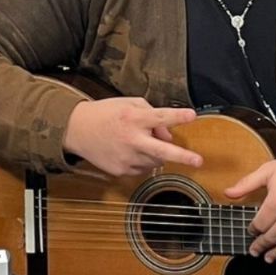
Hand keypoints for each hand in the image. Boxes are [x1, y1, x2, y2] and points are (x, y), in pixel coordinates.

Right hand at [61, 97, 201, 176]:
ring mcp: (126, 157)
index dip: (178, 116)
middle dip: (182, 156)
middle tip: (198, 161)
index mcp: (134, 118)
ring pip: (155, 160)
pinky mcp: (121, 170)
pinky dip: (142, 160)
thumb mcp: (129, 104)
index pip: (160, 117)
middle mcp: (131, 139)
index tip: (192, 115)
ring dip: (156, 153)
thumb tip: (169, 135)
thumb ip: (152, 114)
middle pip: (162, 150)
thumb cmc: (105, 114)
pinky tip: (129, 150)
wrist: (77, 130)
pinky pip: (142, 168)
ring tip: (141, 142)